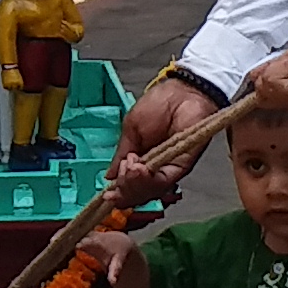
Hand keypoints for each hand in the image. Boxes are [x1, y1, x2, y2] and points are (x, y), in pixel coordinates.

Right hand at [114, 74, 217, 192]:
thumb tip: (110, 177)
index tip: (107, 194)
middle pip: (137, 194)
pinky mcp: (180, 166)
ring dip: (134, 183)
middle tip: (122, 170)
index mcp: (141, 160)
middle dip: (124, 188)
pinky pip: (162, 182)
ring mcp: (167, 169)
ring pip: (148, 192)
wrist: (181, 93)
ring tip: (130, 166)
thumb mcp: (130, 129)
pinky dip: (147, 180)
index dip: (118, 193)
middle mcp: (154, 169)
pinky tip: (138, 168)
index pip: (128, 186)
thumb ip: (120, 155)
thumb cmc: (158, 104)